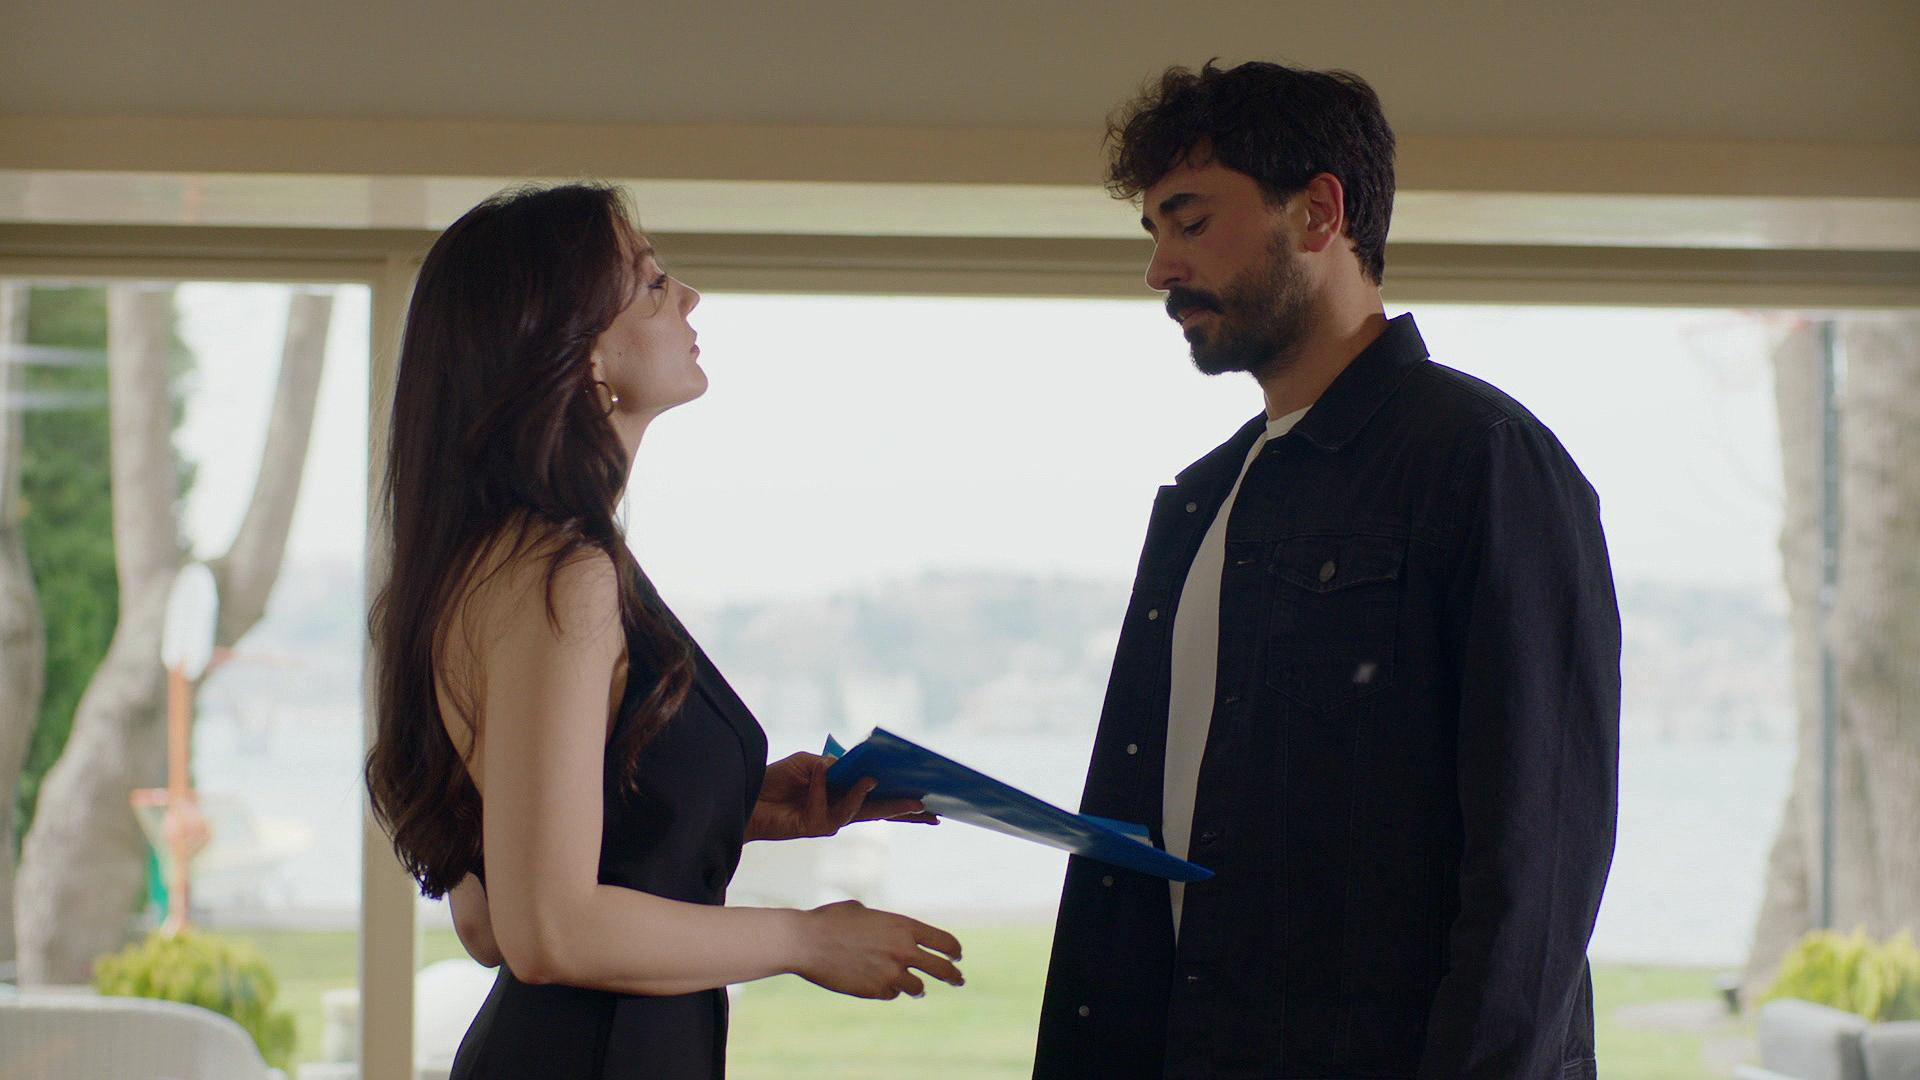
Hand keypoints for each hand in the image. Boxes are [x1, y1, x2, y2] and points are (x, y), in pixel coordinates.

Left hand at [747, 752, 939, 841]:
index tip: (928, 797)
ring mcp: (831, 819)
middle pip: (881, 811)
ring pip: (861, 812)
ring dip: (871, 797)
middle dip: (905, 811)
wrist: (748, 796)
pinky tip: (821, 776)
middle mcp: (841, 808)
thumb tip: (859, 775)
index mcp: (844, 792)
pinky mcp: (817, 826)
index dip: (902, 798)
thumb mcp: (810, 762)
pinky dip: (828, 792)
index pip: (879, 796)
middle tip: (931, 810)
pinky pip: (834, 811)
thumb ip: (836, 767)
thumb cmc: (778, 778)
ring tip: (879, 781)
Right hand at [793, 899, 963, 999]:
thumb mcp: (864, 912)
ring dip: (918, 987)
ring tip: (919, 988)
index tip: (957, 956)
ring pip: (917, 987)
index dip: (954, 950)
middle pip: (941, 969)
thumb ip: (884, 925)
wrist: (806, 942)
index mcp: (903, 927)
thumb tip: (889, 935)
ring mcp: (890, 974)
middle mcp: (903, 951)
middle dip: (953, 976)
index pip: (944, 941)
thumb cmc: (831, 920)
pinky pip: (891, 993)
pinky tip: (882, 985)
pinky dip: (890, 990)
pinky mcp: (875, 991)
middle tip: (959, 979)